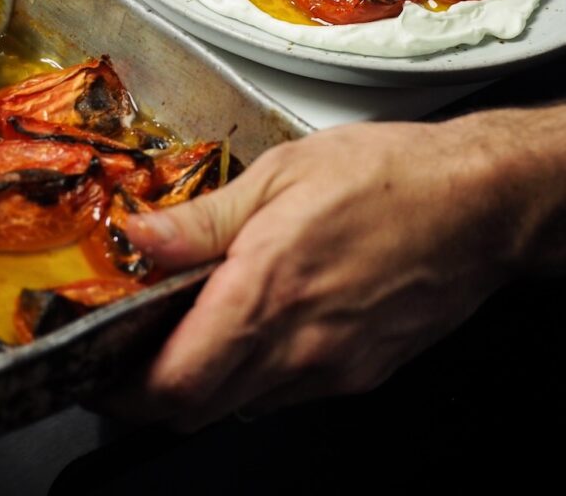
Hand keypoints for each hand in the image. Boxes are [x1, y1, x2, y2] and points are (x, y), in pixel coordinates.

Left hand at [109, 116, 519, 429]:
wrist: (478, 203)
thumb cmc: (388, 176)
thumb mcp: (282, 175)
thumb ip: (204, 220)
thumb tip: (142, 238)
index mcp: (267, 289)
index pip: (175, 383)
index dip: (127, 392)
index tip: (104, 373)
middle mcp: (299, 344)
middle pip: (200, 407)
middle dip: (158, 390)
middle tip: (143, 348)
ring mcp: (335, 367)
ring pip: (245, 403)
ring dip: (211, 379)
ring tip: (206, 326)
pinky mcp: (364, 372)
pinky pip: (292, 391)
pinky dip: (261, 372)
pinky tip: (269, 322)